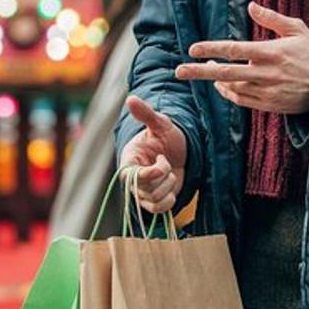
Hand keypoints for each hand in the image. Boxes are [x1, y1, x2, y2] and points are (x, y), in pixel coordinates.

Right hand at [118, 96, 187, 213]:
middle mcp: (133, 180)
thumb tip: (131, 98)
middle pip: (147, 190)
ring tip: (170, 171)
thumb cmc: (167, 136)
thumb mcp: (160, 124)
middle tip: (167, 161)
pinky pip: (160, 209)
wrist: (179, 150)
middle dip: (165, 175)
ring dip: (169, 186)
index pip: (132, 177)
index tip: (163, 159)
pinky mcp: (154, 201)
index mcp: (129, 161)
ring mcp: (143, 193)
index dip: (151, 172)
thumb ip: (146, 114)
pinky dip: (170, 200)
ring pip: (155, 200)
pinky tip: (172, 186)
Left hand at [175, 2, 308, 113]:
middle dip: (199, 72)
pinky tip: (223, 86)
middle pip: (225, 73)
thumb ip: (272, 18)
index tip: (193, 49)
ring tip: (206, 72)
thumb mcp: (297, 29)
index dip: (211, 49)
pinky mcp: (270, 105)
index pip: (233, 50)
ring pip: (232, 88)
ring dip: (216, 81)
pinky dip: (229, 94)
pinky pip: (242, 100)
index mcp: (271, 52)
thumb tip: (251, 6)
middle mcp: (266, 73)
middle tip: (178, 71)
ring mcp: (267, 91)